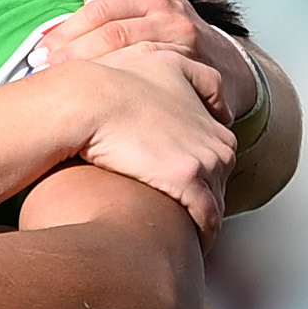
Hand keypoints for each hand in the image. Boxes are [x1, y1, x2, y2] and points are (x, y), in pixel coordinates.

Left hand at [34, 0, 263, 149]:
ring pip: (125, 48)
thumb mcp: (142, 7)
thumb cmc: (168, 38)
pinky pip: (149, 74)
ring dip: (89, 69)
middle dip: (70, 51)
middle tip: (42, 71)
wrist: (222, 63)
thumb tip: (62, 21)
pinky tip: (100, 100)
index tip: (43, 48)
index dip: (67, 25)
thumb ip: (107, 2)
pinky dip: (120, 87)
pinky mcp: (191, 63)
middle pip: (108, 26)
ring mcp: (179, 34)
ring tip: (62, 87)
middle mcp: (165, 6)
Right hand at [40, 49, 230, 236]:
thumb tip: (195, 88)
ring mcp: (206, 161)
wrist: (87, 100)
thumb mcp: (159, 61)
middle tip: (180, 214)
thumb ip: (186, 73)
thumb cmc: (111, 82)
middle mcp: (216, 138)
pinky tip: (188, 247)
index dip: (199, 169)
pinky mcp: (188, 183)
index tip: (185, 183)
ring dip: (202, 219)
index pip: (217, 153)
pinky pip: (207, 219)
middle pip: (220, 180)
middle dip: (204, 197)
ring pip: (215, 202)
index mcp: (211, 117)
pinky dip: (202, 234)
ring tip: (181, 236)